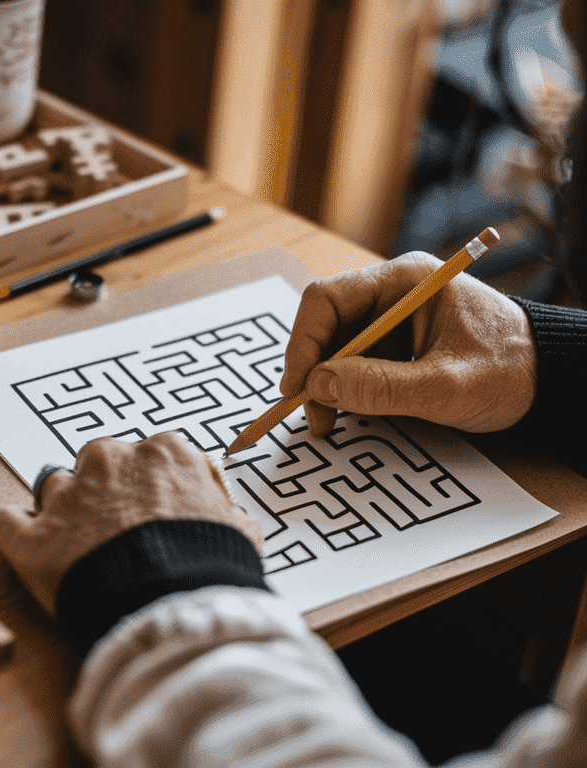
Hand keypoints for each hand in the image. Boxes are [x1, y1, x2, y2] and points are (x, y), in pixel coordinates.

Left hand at [0, 432, 262, 615]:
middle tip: (117, 527)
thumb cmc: (210, 569)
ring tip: (81, 550)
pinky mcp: (32, 534)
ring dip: (63, 512)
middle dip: (104, 488)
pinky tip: (34, 551)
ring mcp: (68, 494)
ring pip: (55, 488)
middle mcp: (111, 461)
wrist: (172, 607)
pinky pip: (9, 523)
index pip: (149, 456)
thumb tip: (229, 513)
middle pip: (98, 462)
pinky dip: (18, 535)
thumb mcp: (239, 530)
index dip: (149, 485)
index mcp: (163, 453)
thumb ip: (224, 508)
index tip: (151, 507)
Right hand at [280, 251, 536, 434]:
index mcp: (404, 280)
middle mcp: (391, 292)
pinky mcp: (395, 344)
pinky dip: (345, 389)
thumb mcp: (446, 386)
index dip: (304, 342)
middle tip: (312, 414)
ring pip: (335, 347)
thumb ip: (382, 386)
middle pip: (326, 324)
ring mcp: (391, 318)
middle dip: (313, 370)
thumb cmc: (510, 372)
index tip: (297, 386)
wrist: (548, 380)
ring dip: (326, 385)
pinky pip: (355, 362)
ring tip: (329, 422)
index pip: (327, 299)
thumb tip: (318, 386)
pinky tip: (351, 412)